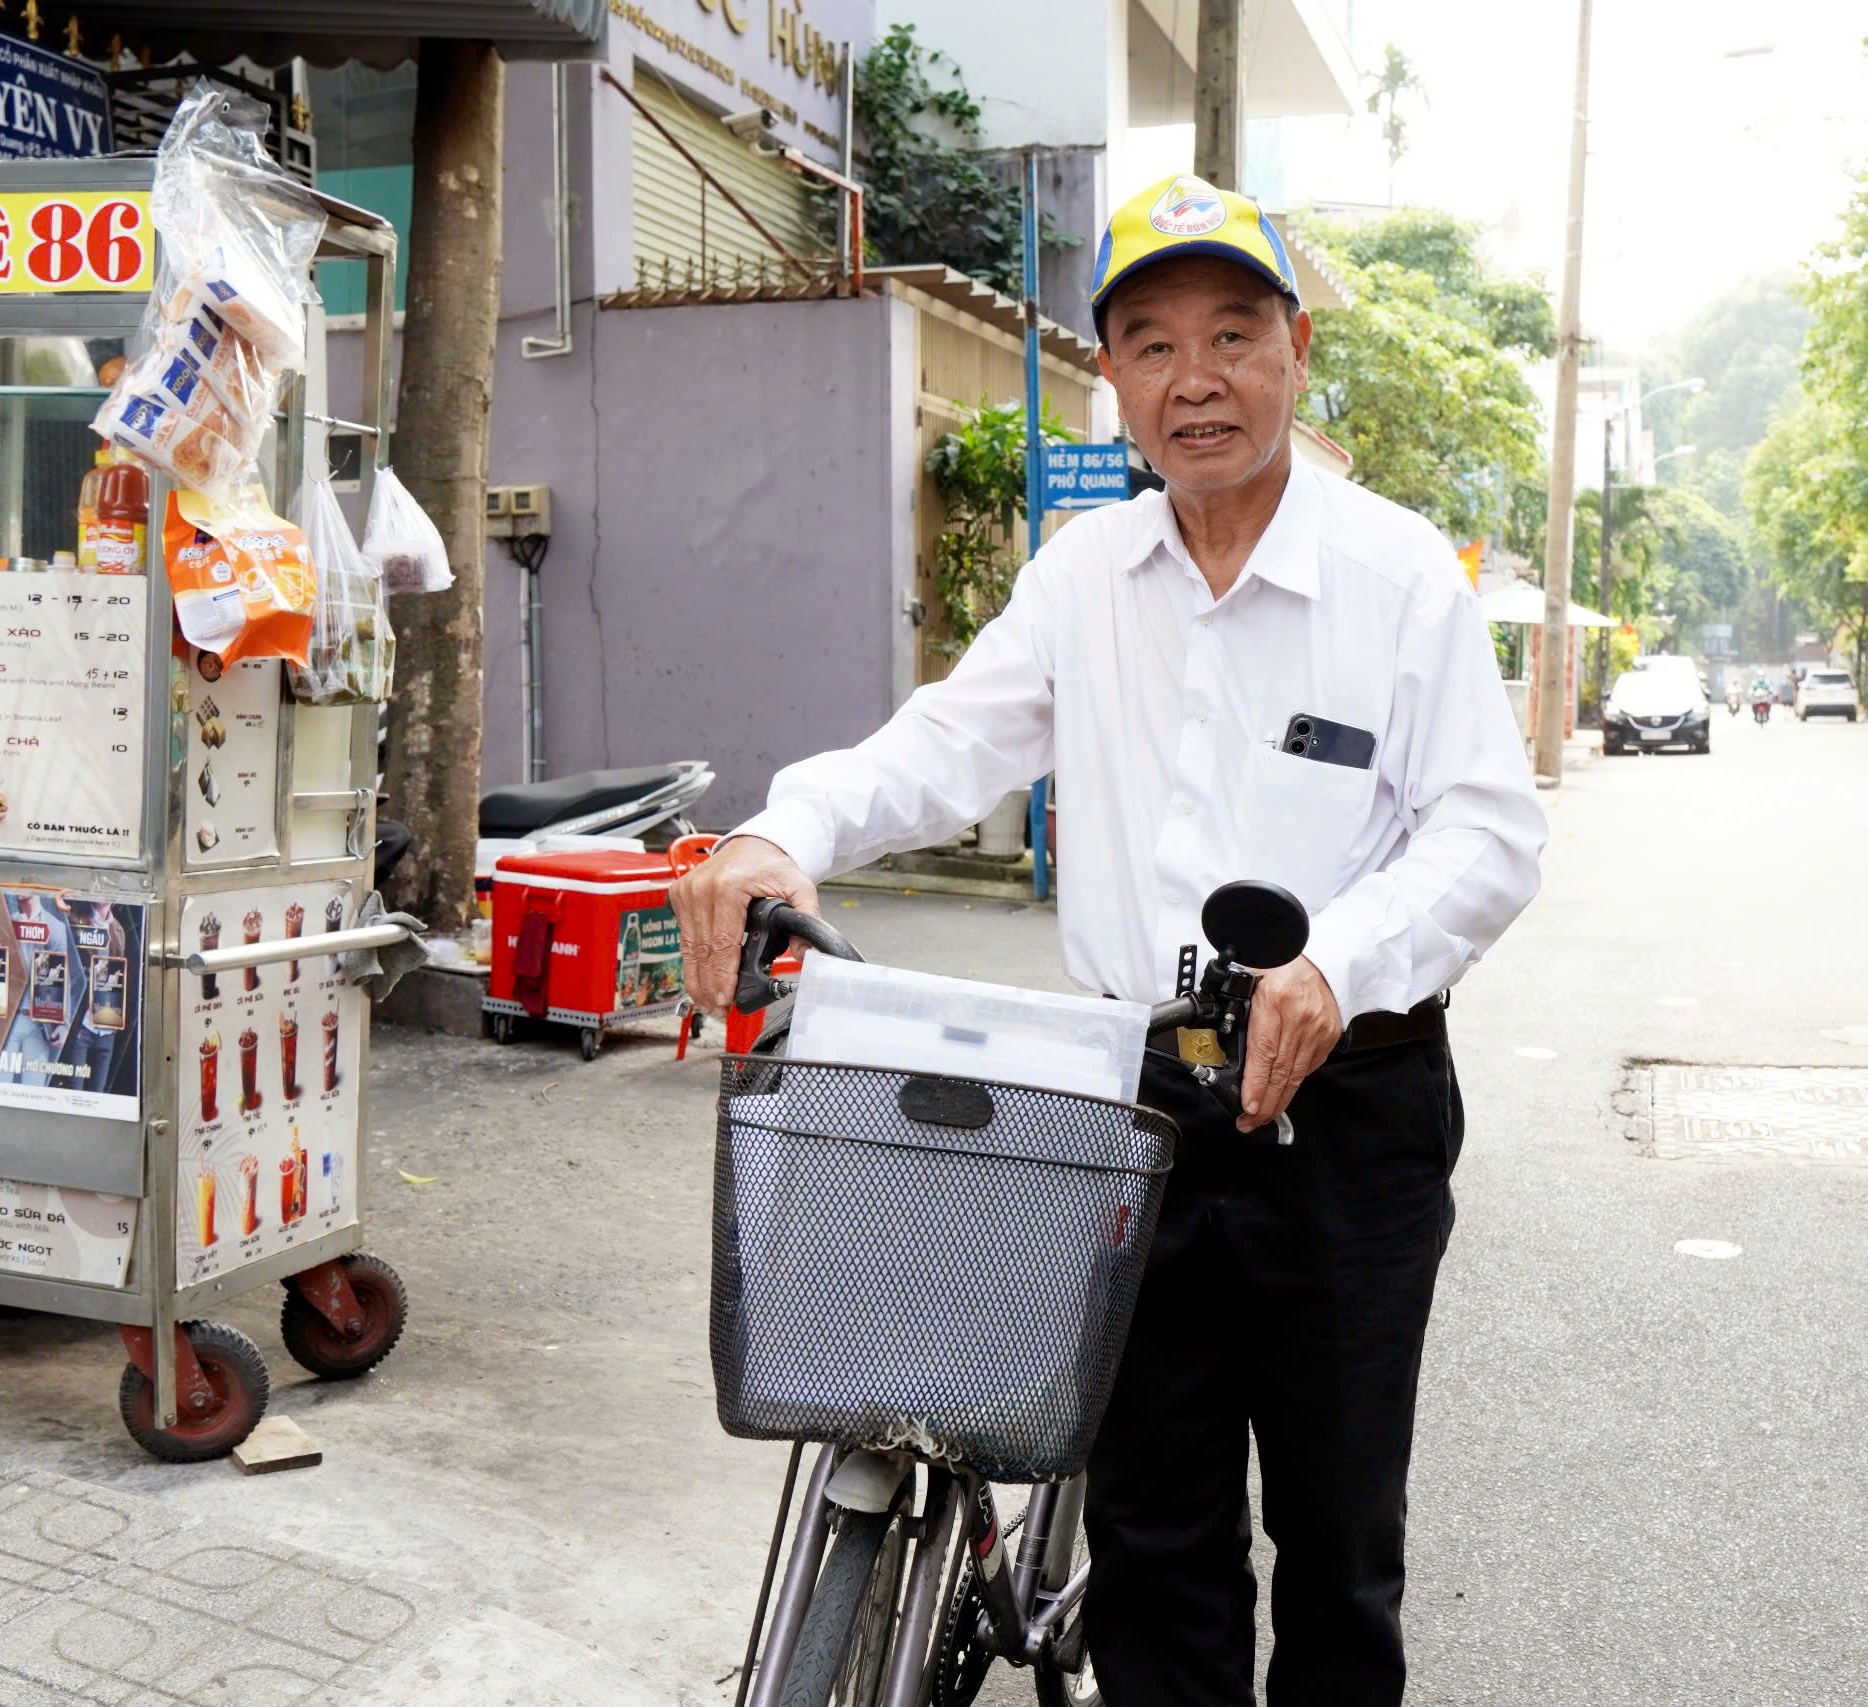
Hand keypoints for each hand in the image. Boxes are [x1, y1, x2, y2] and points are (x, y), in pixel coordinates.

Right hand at [669, 836, 819, 1016]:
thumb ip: (807, 918)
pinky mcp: (679, 897)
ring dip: (697, 979)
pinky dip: (692, 962)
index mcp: (726, 888)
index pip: (722, 943)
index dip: (722, 976)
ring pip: (689, 948)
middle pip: (702, 951)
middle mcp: (700, 890)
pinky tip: (699, 981)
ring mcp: (686, 893)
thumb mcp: (799, 885)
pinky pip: (685, 937)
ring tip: (707, 1003)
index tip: (725, 999)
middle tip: (717, 1010)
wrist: (751, 844)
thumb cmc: (771, 864)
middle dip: (708, 986)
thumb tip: (804, 952)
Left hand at [1237, 955, 1342, 1131]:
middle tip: (1249, 1123)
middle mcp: (1301, 1017)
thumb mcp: (1249, 984)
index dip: (1256, 1085)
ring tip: (1262, 1117)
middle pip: (1281, 1071)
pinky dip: (1294, 1083)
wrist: (1313, 954)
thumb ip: (1241, 1017)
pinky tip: (1282, 1095)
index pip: (1264, 1053)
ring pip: (1296, 1074)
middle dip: (1264, 1103)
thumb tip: (1226, 1050)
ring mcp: (1319, 1028)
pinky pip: (1309, 1066)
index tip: (1248, 1106)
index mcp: (1275, 1001)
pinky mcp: (1329, 1035)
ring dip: (1279, 1100)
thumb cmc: (1275, 966)